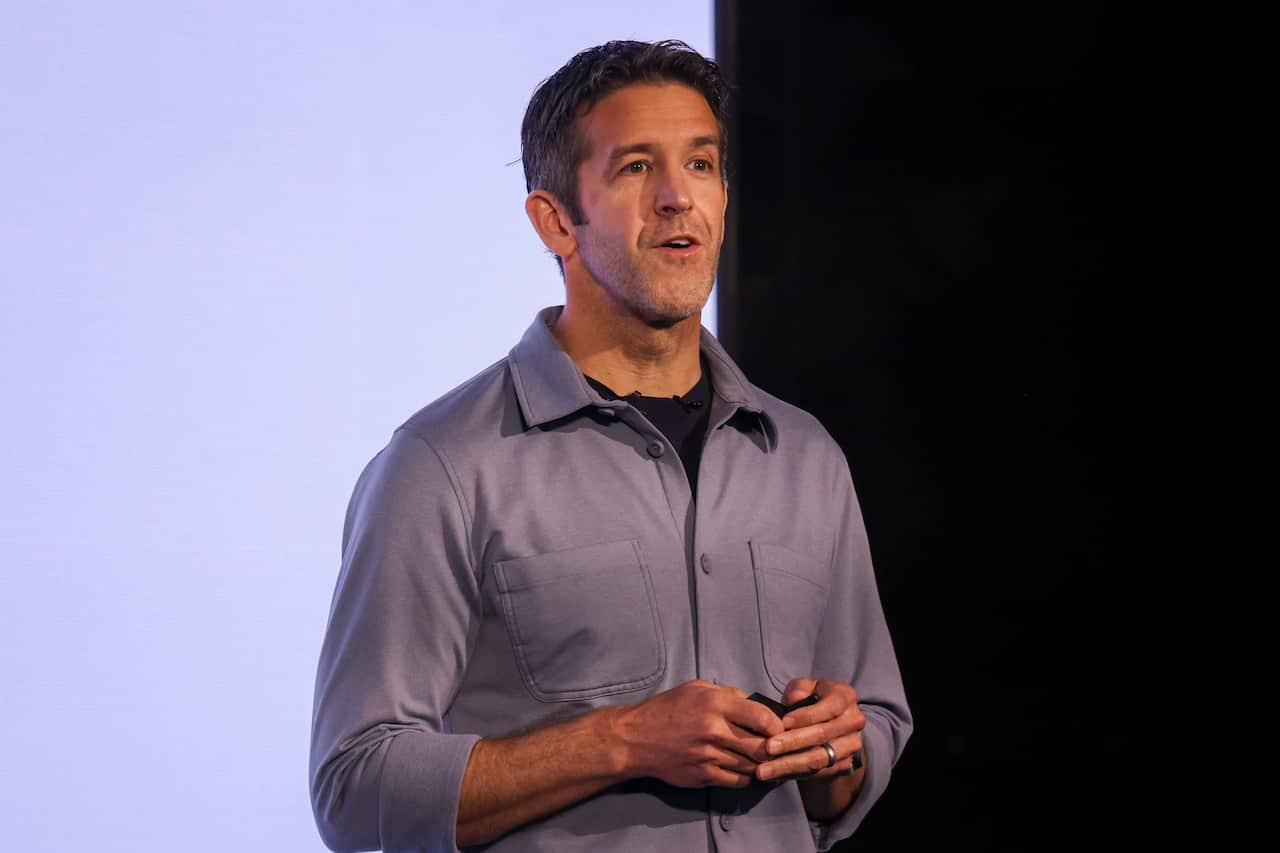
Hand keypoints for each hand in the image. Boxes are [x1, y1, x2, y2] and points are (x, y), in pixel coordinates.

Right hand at [616, 679, 785, 788]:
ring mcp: (709, 757)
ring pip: (752, 766)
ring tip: (763, 759)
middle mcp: (714, 731)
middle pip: (762, 746)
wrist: (636, 739)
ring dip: (761, 764)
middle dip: (773, 748)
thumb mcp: (695, 689)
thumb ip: (726, 694)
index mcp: (714, 704)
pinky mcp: (703, 776)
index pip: (762, 716)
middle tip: (777, 747)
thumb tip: (752, 702)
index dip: (777, 724)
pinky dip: (745, 776)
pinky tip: (744, 769)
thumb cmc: (666, 709)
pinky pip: (736, 781)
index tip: (779, 728)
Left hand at [755, 678, 864, 781]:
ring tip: (764, 769)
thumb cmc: (812, 698)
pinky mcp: (843, 764)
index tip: (783, 723)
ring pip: (819, 758)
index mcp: (846, 696)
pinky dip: (792, 773)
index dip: (806, 716)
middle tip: (767, 748)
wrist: (829, 722)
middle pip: (822, 735)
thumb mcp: (804, 686)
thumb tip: (795, 699)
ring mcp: (851, 745)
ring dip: (789, 764)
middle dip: (792, 742)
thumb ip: (798, 689)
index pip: (829, 707)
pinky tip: (774, 773)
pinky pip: (816, 772)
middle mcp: (854, 721)